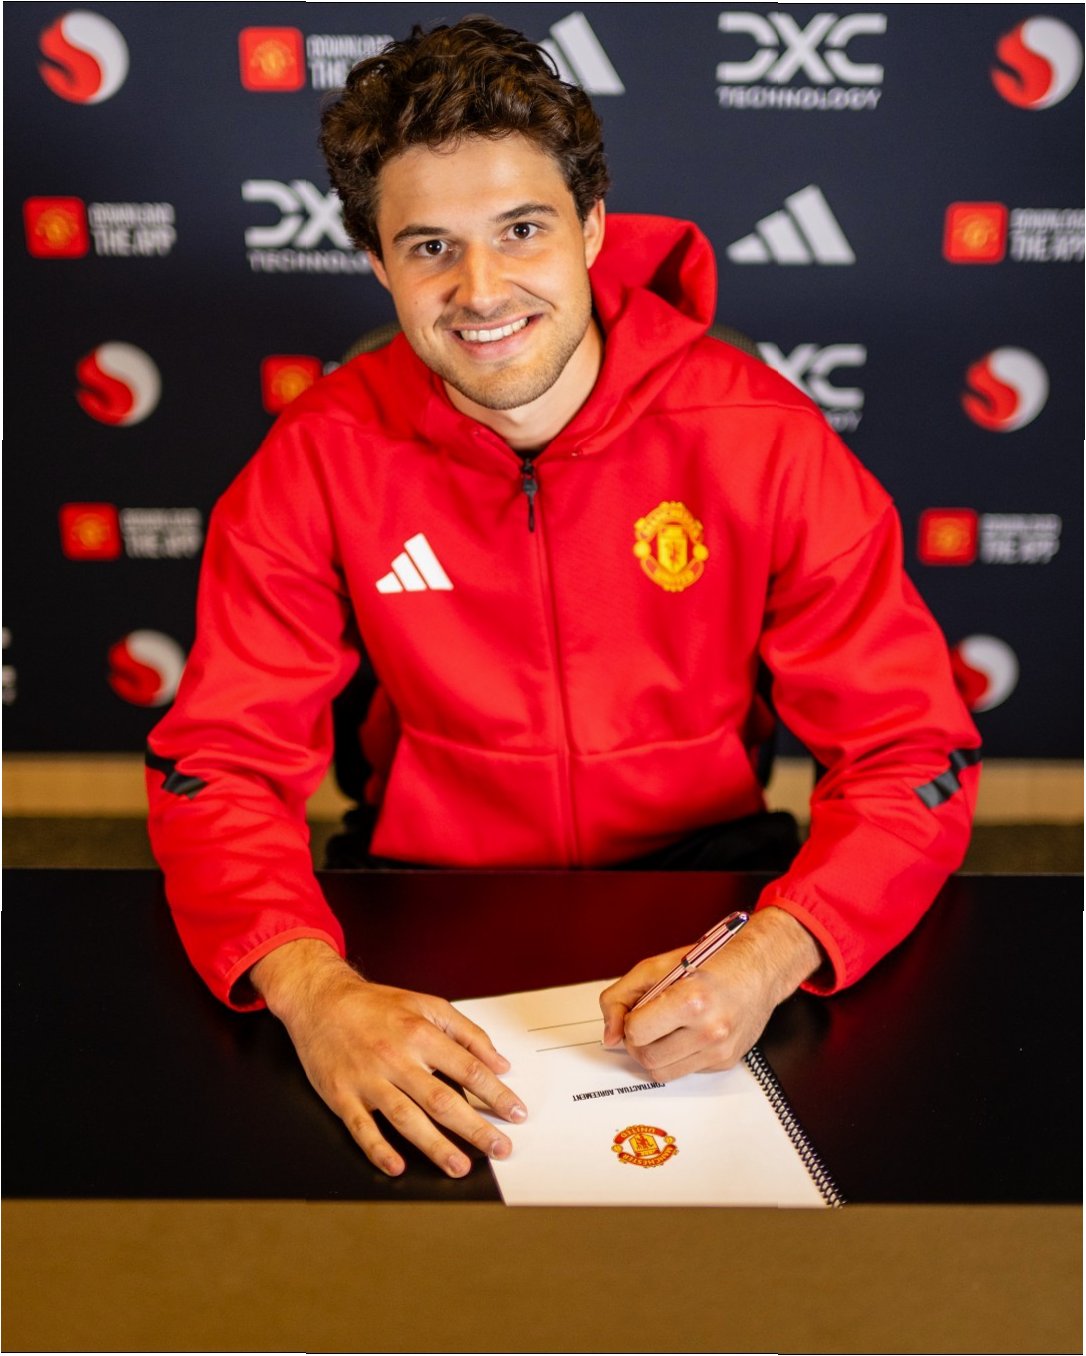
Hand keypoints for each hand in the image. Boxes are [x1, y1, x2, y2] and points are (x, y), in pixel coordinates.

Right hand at [251, 939, 525, 1177]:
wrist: (322, 1000)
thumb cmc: (376, 1005)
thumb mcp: (427, 1005)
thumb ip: (466, 1032)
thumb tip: (499, 1062)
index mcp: (419, 1034)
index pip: (468, 1069)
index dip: (496, 1093)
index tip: (515, 1112)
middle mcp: (396, 1058)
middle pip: (442, 1100)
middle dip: (475, 1128)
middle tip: (500, 1148)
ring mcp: (367, 1079)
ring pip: (406, 1119)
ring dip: (436, 1146)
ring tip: (460, 1166)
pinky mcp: (341, 1096)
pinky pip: (361, 1129)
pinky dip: (379, 1150)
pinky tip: (397, 1166)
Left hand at [598, 907, 821, 1080]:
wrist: (760, 969)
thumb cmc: (711, 962)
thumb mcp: (657, 966)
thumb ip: (621, 998)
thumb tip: (609, 1037)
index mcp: (690, 1000)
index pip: (637, 1033)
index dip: (630, 1022)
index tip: (638, 1012)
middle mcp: (709, 1030)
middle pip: (647, 1058)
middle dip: (638, 1042)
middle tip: (646, 1024)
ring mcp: (720, 1050)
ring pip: (663, 1073)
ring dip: (655, 1053)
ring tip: (663, 1030)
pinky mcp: (726, 1062)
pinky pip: (686, 1071)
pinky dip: (678, 1056)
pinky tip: (688, 1033)